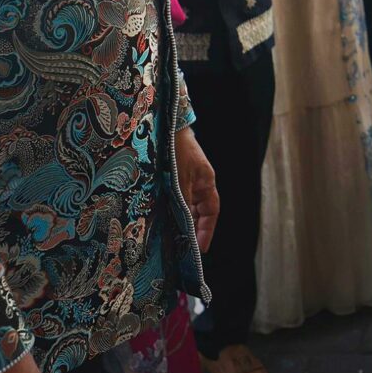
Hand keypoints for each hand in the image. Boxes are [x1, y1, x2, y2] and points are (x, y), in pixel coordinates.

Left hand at [173, 126, 218, 249]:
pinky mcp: (172, 173)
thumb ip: (182, 201)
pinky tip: (160, 215)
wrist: (166, 124)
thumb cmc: (177, 148)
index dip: (207, 231)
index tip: (200, 248)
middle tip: (182, 246)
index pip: (211, 212)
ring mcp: (185, 177)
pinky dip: (171, 206)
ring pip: (185, 204)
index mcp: (206, 182)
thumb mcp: (181, 179)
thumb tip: (182, 224)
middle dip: (191, 227)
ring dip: (179, 217)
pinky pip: (175, 196)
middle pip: (198, 210)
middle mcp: (198, 181)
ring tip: (169, 233)